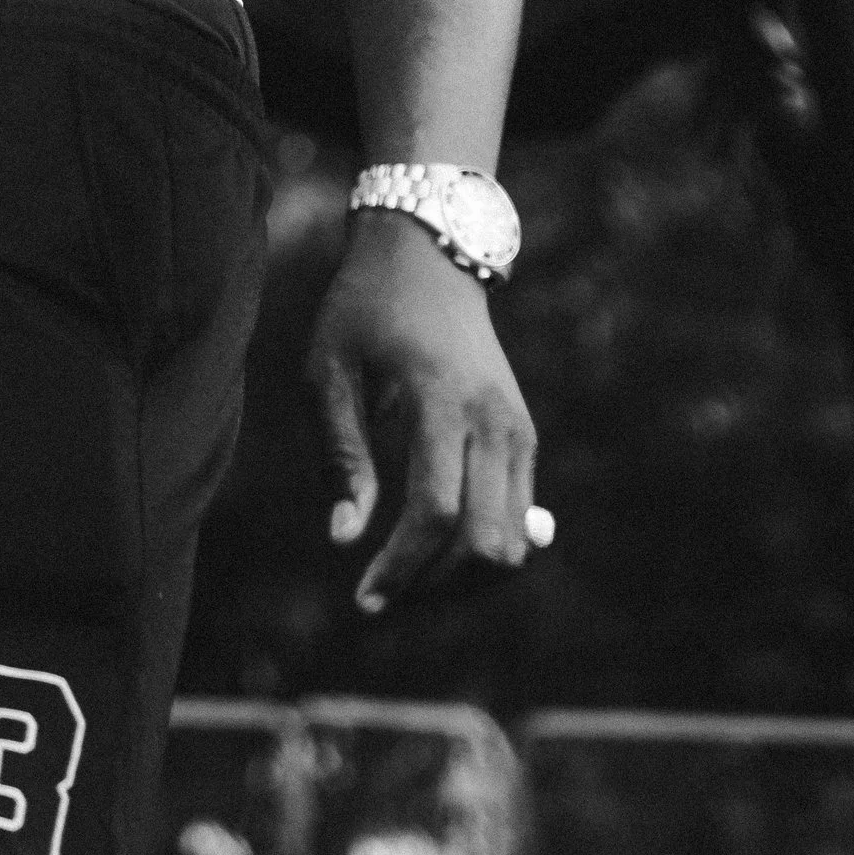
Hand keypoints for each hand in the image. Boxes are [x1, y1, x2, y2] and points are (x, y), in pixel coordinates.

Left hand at [307, 208, 536, 611]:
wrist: (431, 255)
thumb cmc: (364, 309)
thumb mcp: (328, 369)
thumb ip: (341, 455)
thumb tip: (345, 540)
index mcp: (442, 398)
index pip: (436, 511)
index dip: (402, 567)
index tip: (363, 599)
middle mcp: (494, 420)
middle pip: (484, 543)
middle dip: (433, 587)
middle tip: (382, 598)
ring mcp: (518, 430)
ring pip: (512, 544)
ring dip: (461, 579)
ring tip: (405, 581)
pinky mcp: (524, 437)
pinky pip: (518, 521)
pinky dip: (481, 551)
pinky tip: (433, 553)